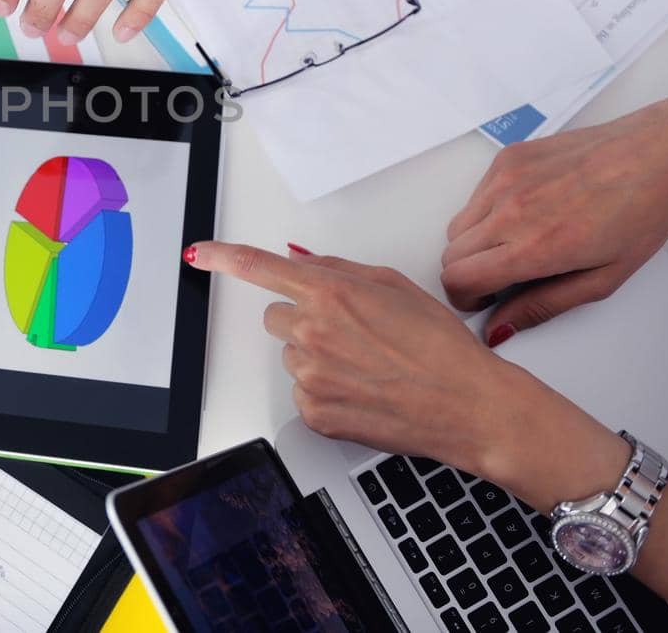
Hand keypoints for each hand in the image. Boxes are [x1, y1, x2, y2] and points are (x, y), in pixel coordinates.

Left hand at [184, 241, 629, 511]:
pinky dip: (326, 391)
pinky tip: (364, 391)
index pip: (259, 268)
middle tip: (351, 334)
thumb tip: (300, 263)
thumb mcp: (394, 286)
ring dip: (317, 357)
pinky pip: (303, 392)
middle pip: (277, 317)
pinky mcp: (314, 413)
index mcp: (330, 294)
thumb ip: (338, 271)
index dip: (223, 258)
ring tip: (367, 367)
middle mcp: (312, 333)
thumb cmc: (441, 346)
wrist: (468, 406)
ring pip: (292, 356)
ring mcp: (310, 376)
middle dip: (304, 319)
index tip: (199, 254)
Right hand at [441, 94, 667, 344]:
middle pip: (450, 254)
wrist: (659, 154)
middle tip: (503, 277)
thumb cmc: (642, 213)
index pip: (458, 279)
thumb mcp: (602, 279)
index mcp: (535, 247)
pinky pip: (476, 195)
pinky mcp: (507, 157)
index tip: (483, 301)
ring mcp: (506, 179)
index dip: (464, 300)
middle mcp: (511, 210)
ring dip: (476, 242)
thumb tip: (501, 327)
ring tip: (518, 242)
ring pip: (458, 225)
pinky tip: (529, 210)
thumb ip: (543, 306)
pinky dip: (488, 210)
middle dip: (469, 273)